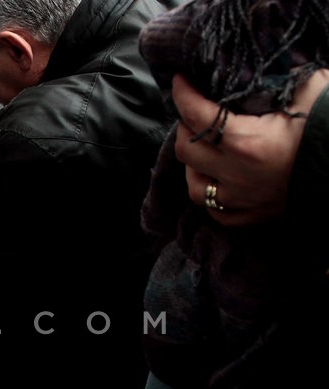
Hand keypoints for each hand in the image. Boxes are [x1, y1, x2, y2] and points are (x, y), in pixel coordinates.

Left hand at [172, 70, 328, 226]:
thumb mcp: (311, 90)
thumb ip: (278, 76)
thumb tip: (257, 66)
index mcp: (247, 142)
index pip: (197, 115)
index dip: (183, 95)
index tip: (181, 82)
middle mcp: (237, 175)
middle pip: (186, 150)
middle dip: (185, 126)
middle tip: (195, 112)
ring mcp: (241, 201)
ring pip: (194, 185)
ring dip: (194, 164)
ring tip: (204, 147)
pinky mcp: (251, 218)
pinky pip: (215, 211)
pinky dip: (210, 193)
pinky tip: (217, 179)